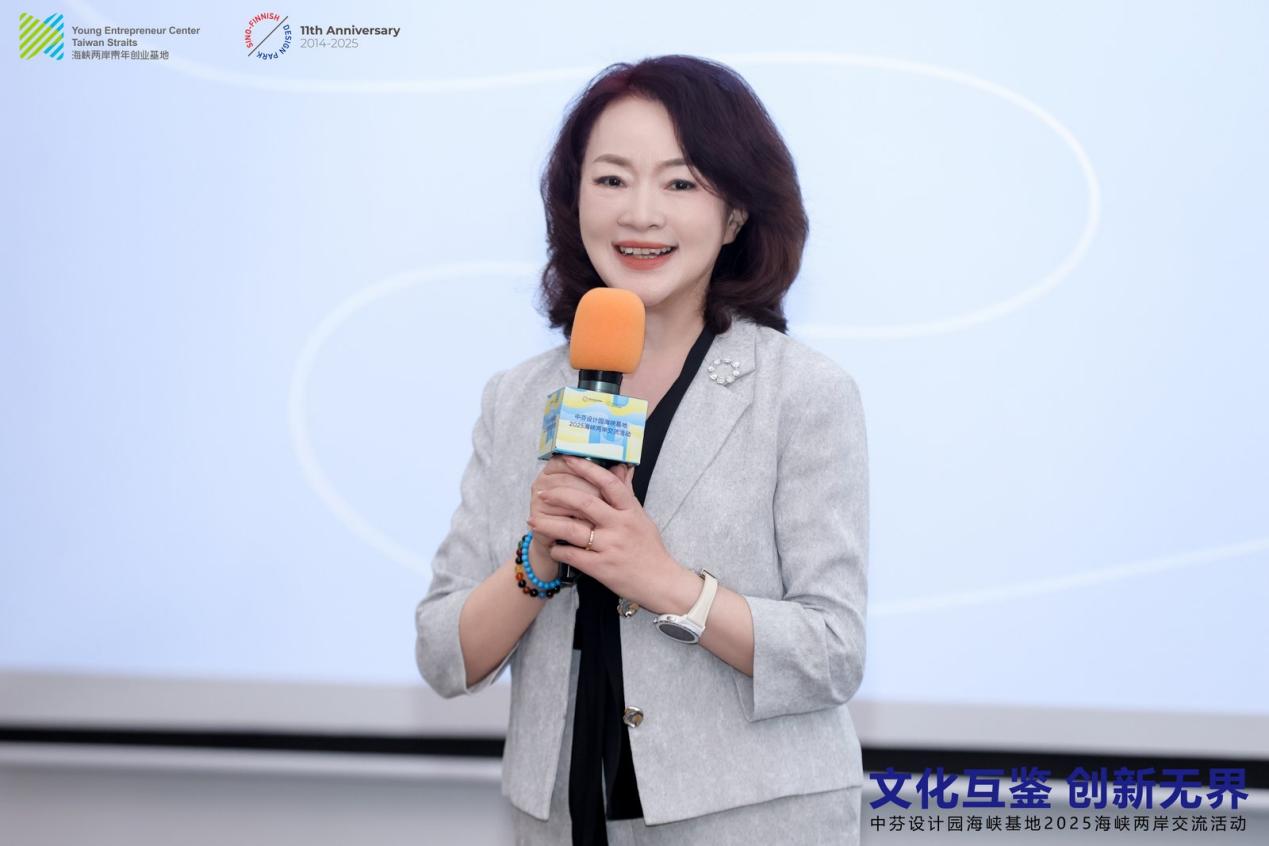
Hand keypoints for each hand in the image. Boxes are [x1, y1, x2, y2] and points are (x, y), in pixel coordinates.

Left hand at [528, 454, 689, 614]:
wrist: (661, 582)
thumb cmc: (650, 549)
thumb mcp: (642, 517)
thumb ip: (627, 493)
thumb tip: (622, 467)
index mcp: (630, 510)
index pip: (607, 482)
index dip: (585, 469)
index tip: (567, 459)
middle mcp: (619, 525)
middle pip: (584, 503)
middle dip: (558, 496)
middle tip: (541, 494)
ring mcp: (610, 547)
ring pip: (571, 530)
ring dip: (548, 524)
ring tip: (533, 521)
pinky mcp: (601, 567)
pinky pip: (571, 555)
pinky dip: (557, 549)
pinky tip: (552, 547)